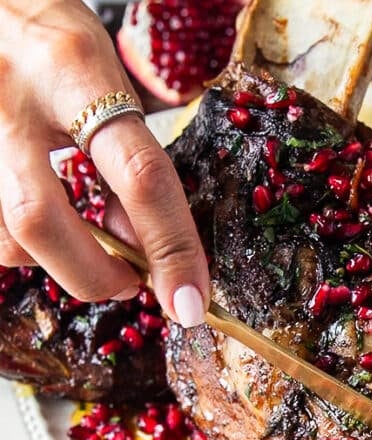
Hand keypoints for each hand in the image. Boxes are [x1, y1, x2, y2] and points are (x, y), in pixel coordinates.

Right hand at [0, 0, 209, 326]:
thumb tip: (143, 250)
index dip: (171, 250)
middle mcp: (10, 98)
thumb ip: (125, 159)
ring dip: (54, 260)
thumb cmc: (51, 39)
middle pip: (41, 221)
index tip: (190, 305)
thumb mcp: (102, 78)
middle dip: (92, 274)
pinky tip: (42, 225)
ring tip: (81, 242)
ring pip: (4, 235)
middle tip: (127, 283)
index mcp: (74, 68)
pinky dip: (21, 245)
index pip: (138, 174)